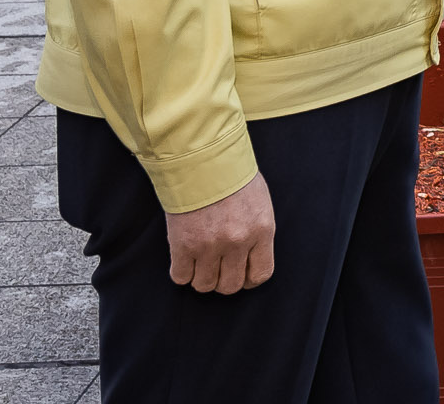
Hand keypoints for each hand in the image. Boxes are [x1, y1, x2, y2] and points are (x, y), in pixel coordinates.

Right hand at [165, 174, 274, 294]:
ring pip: (205, 285)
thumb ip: (257, 231)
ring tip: (199, 262)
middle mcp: (238, 242)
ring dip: (201, 278)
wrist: (202, 158)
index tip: (241, 274)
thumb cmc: (232, 175)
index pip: (260, 274)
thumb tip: (250, 256)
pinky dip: (182, 272)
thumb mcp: (259, 202)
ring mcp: (210, 246)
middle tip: (216, 268)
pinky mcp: (183, 245)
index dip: (249, 279)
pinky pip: (181, 277)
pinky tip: (184, 258)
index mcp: (262, 230)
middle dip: (223, 281)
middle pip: (231, 286)